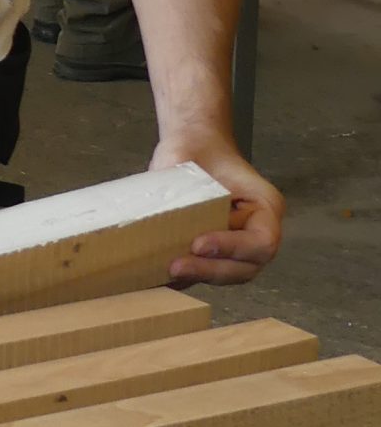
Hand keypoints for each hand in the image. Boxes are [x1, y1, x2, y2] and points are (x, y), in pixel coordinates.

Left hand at [151, 134, 283, 284]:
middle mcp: (256, 232)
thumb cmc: (197, 150)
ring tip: (168, 273)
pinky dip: (186, 279)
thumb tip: (161, 217)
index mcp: (265, 207)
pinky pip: (206, 274)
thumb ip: (186, 190)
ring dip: (199, 277)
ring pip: (228, 275)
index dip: (231, 248)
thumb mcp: (192, 162)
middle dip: (210, 270)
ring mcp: (238, 247)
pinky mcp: (215, 255)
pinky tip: (160, 278)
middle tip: (176, 266)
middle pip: (246, 267)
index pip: (261, 242)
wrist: (192, 147)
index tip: (197, 243)